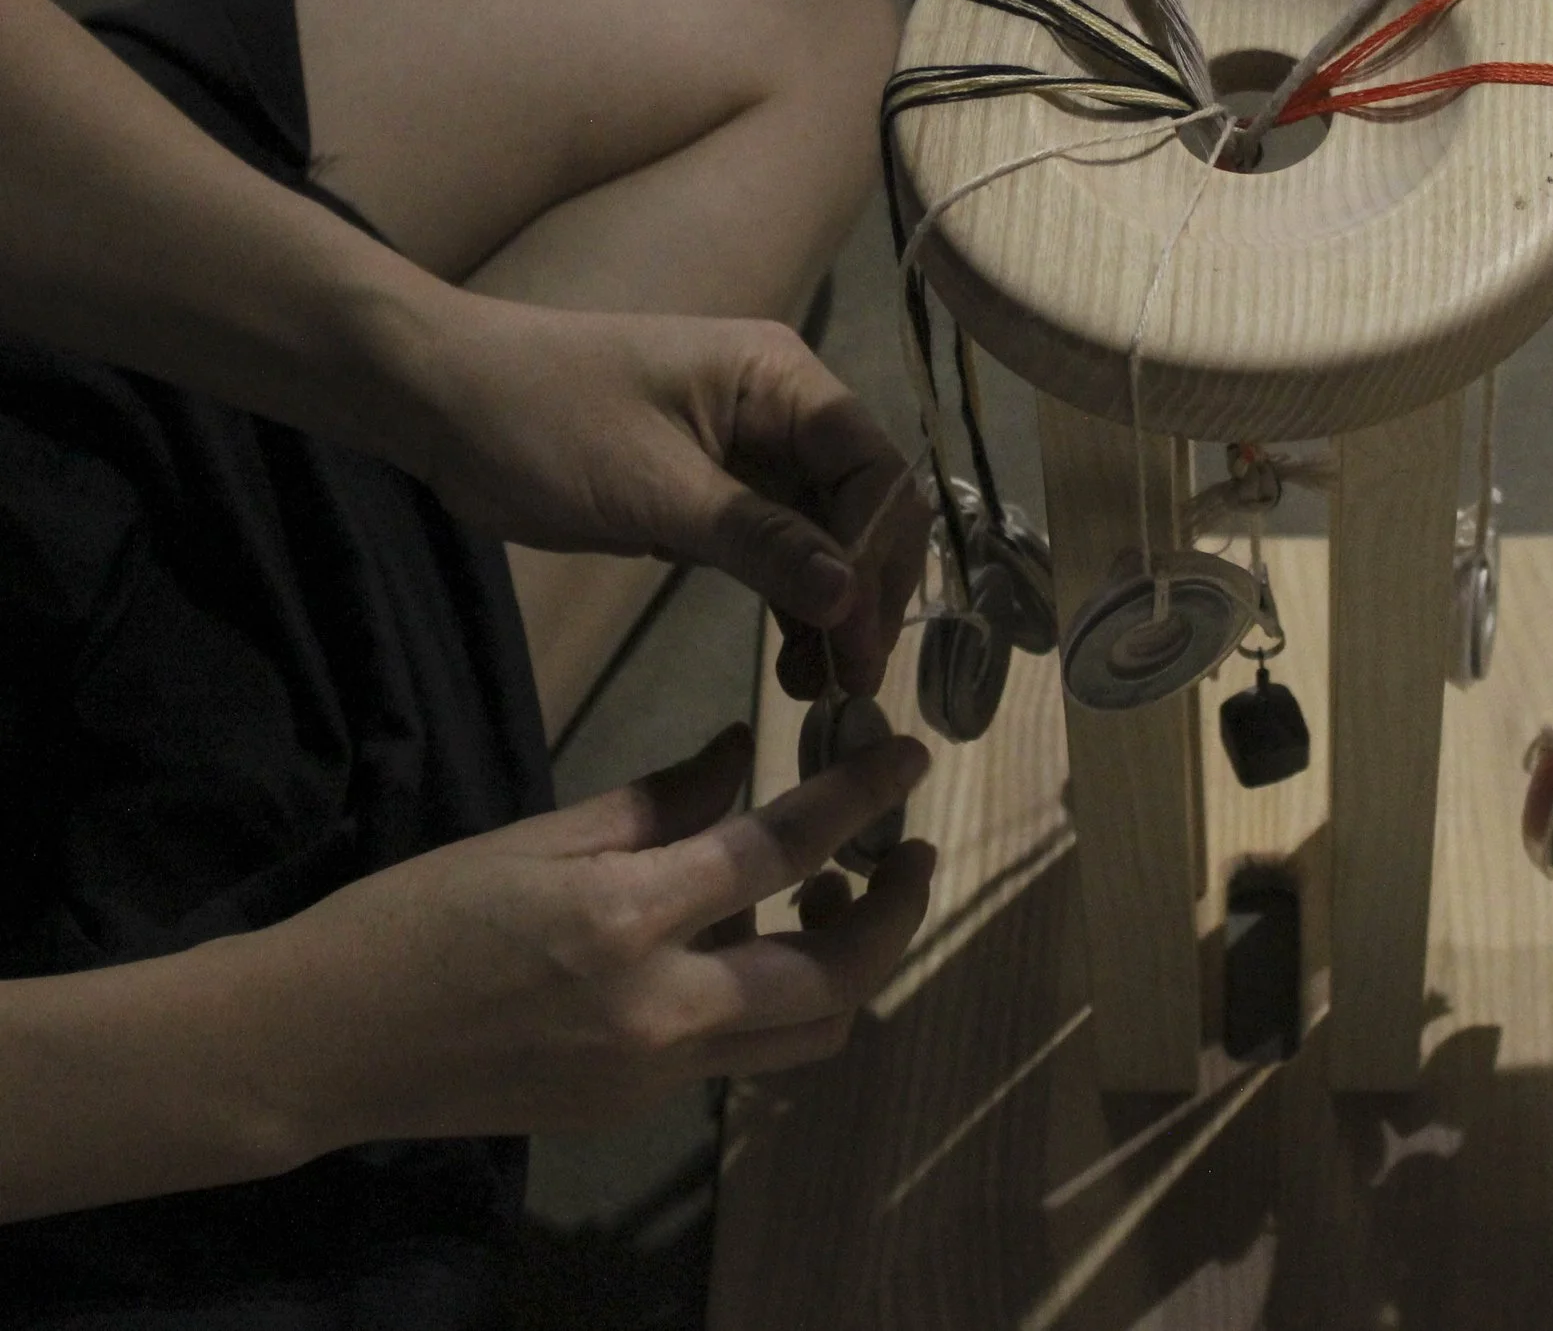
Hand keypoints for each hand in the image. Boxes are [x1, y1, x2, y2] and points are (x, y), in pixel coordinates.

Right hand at [260, 722, 933, 1142]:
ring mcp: (656, 1074)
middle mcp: (661, 1009)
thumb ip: (656, 802)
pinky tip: (752, 945)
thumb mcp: (535, 837)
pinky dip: (776, 1000)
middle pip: (838, 972)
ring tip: (833, 898)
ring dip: (851, 967)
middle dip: (898, 909)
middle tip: (910, 852)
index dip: (863, 796)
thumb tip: (746, 756)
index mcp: (626, 917)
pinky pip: (746, 1056)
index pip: (785, 846)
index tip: (913, 759)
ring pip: (811, 1034)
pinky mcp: (639, 1110)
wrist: (325, 1047)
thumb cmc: (413, 920)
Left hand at [399, 294, 927, 697]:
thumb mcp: (654, 490)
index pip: (875, 471)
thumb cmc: (545, 423)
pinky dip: (789, 601)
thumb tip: (851, 597)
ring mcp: (753, 451)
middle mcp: (785, 409)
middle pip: (863, 508)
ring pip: (826, 537)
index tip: (860, 643)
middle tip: (849, 682)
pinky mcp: (716, 491)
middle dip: (865, 593)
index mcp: (784, 379)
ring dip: (831, 608)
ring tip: (818, 687)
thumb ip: (761, 541)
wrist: (439, 402)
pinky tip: (791, 660)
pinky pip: (778, 549)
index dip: (879, 559)